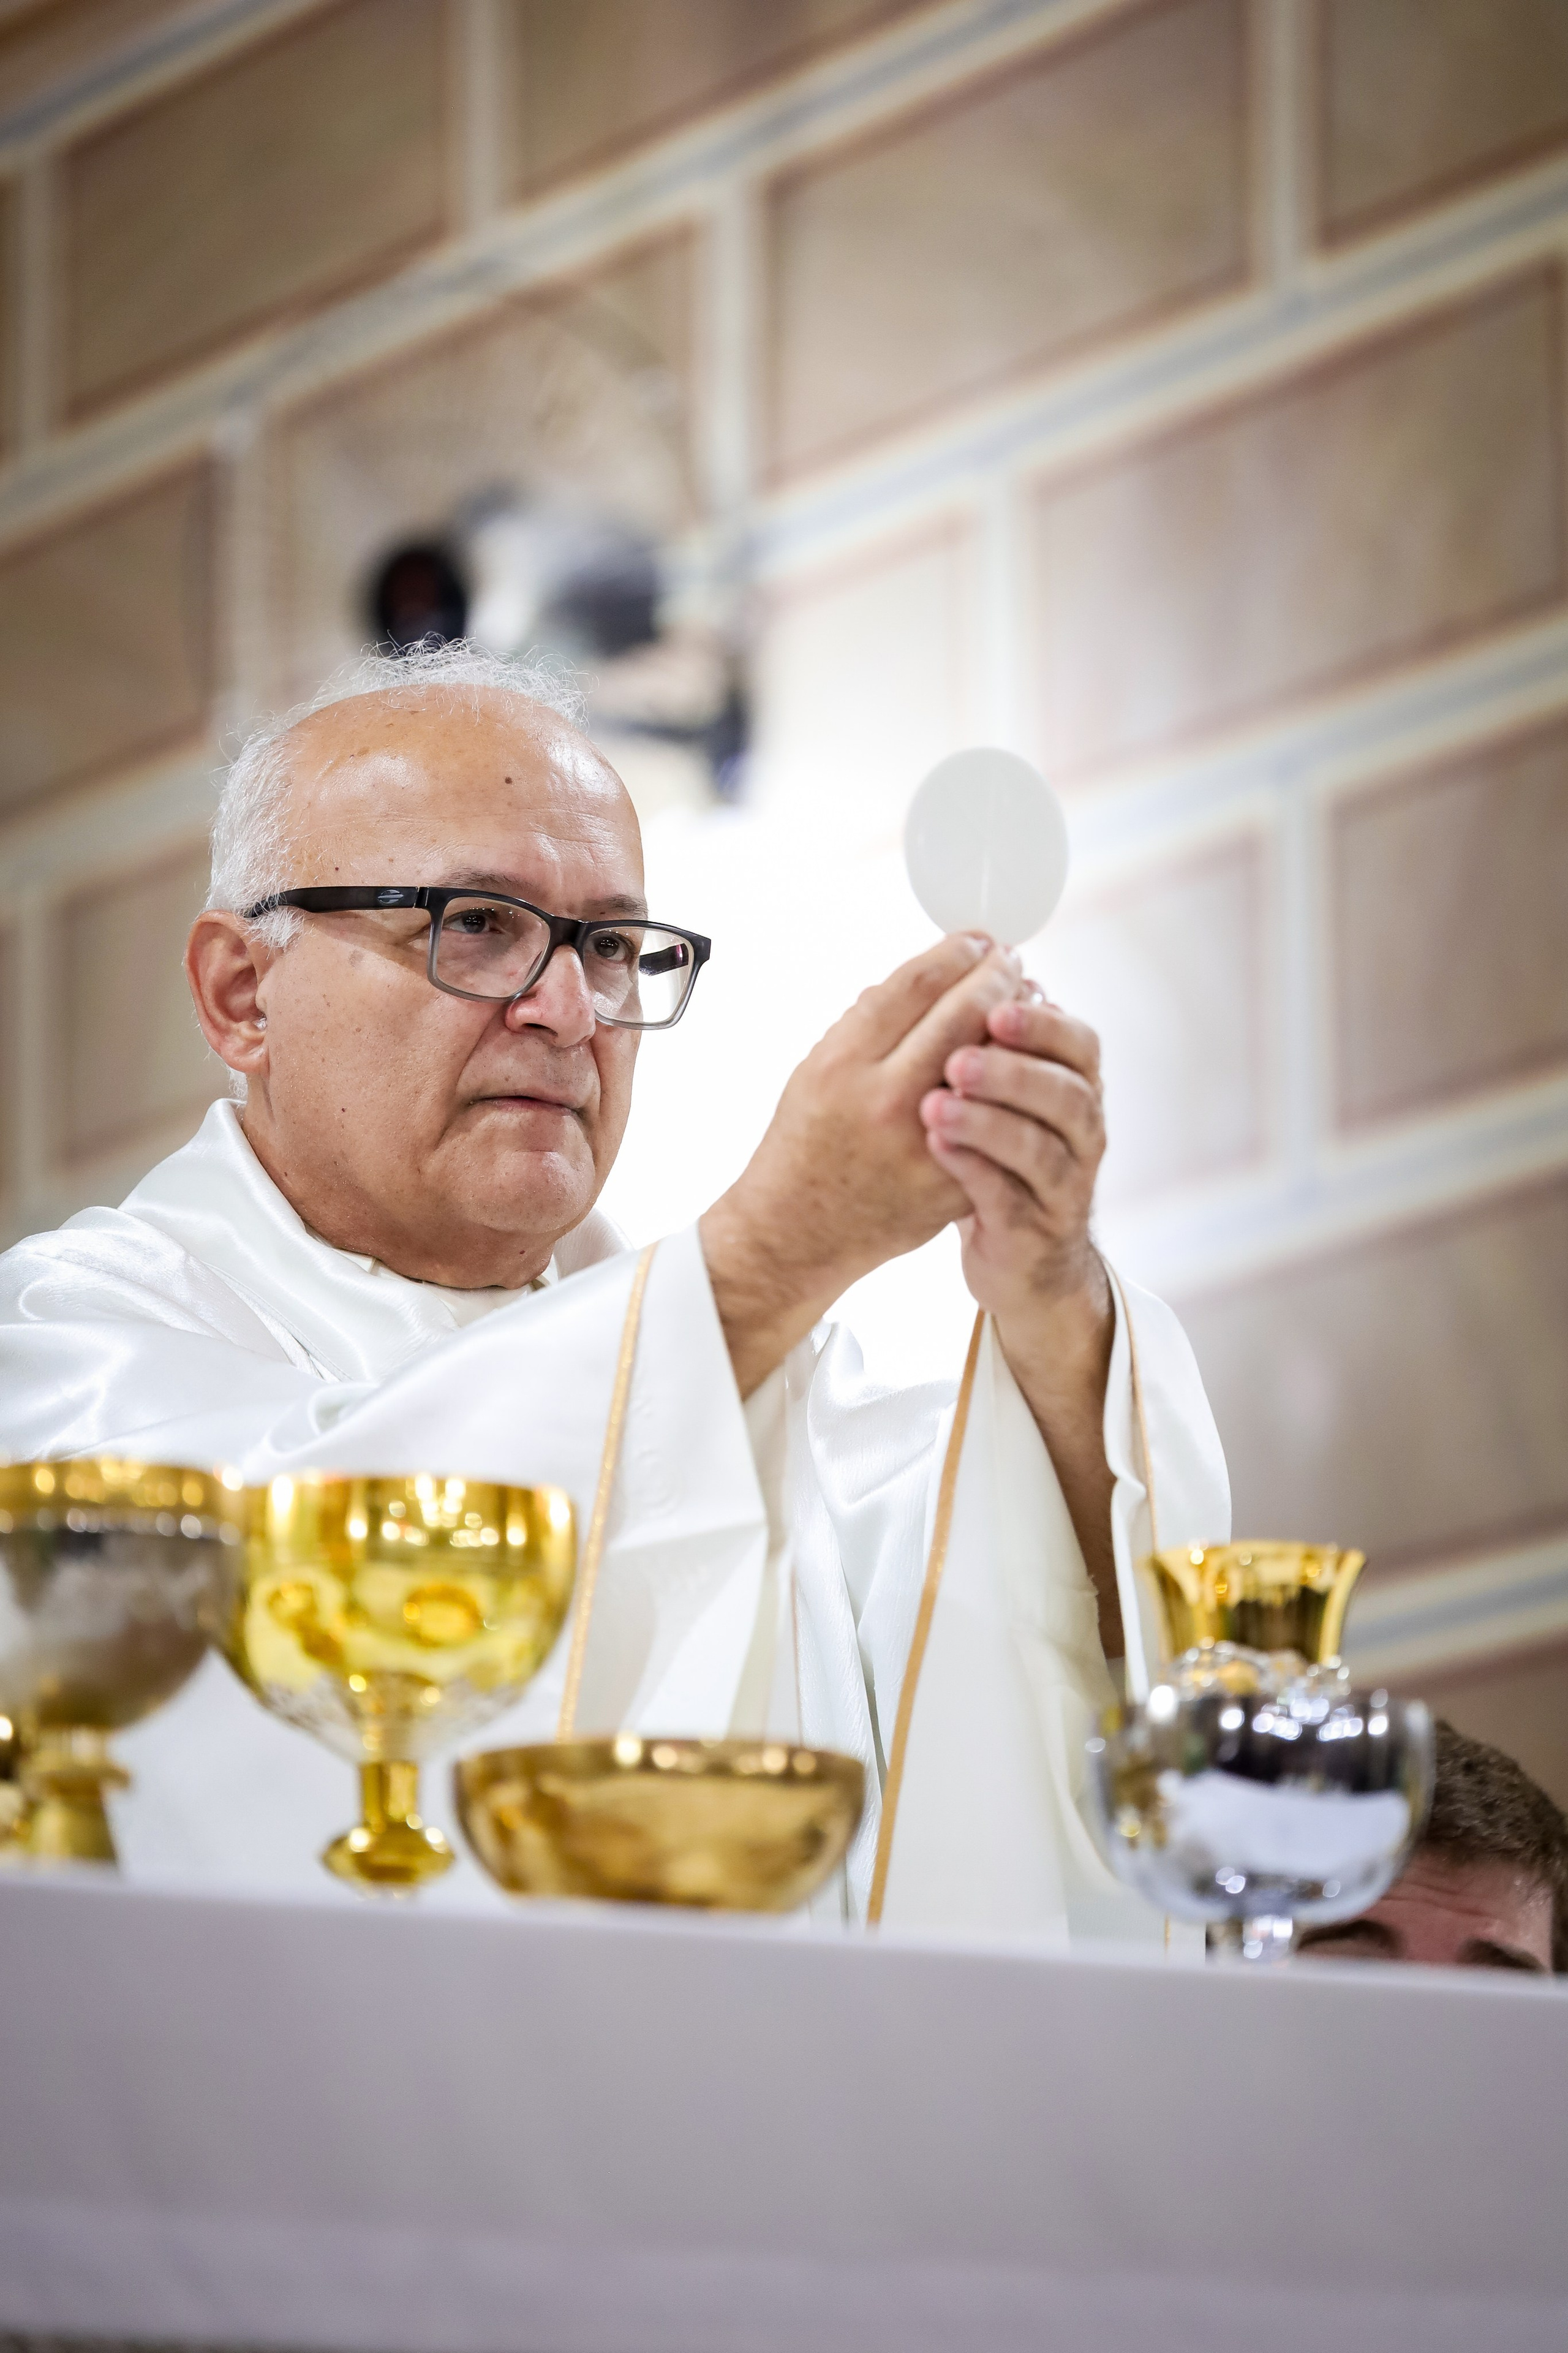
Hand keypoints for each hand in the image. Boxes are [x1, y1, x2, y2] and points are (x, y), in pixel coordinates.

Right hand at [702, 935, 1023, 1393]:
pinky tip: (1022, 1062)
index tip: (976, 941)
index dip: (955, 953)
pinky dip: (1016, 1083)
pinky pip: (996, 1119)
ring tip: (1027, 1002)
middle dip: (997, 977)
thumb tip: (928, 976)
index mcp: (844, 1061)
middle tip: (1012, 962)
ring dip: (1016, 1024)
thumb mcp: (815, 1067)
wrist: (797, 1231)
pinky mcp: (951, 1178)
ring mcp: (923, 1141)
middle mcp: (883, 1097)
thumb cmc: (805, 1143)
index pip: (915, 985)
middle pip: (962, 1014)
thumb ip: (866, 1021)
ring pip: (991, 1063)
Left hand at [919, 991, 1105, 1324]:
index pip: (1078, 1043)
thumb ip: (989, 1037)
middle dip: (1014, 1070)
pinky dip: (972, 1170)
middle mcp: (1082, 1135)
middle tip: (959, 1059)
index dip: (1044, 1023)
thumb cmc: (1002, 1157)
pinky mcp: (1032, 1233)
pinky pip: (1007, 1199)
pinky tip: (936, 1148)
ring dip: (989, 1122)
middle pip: (1066, 1094)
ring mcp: (1063, 1188)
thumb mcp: (1002, 1092)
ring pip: (1041, 1150)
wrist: (1021, 1258)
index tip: (997, 1004)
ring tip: (936, 1106)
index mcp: (1076, 1087)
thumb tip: (957, 959)